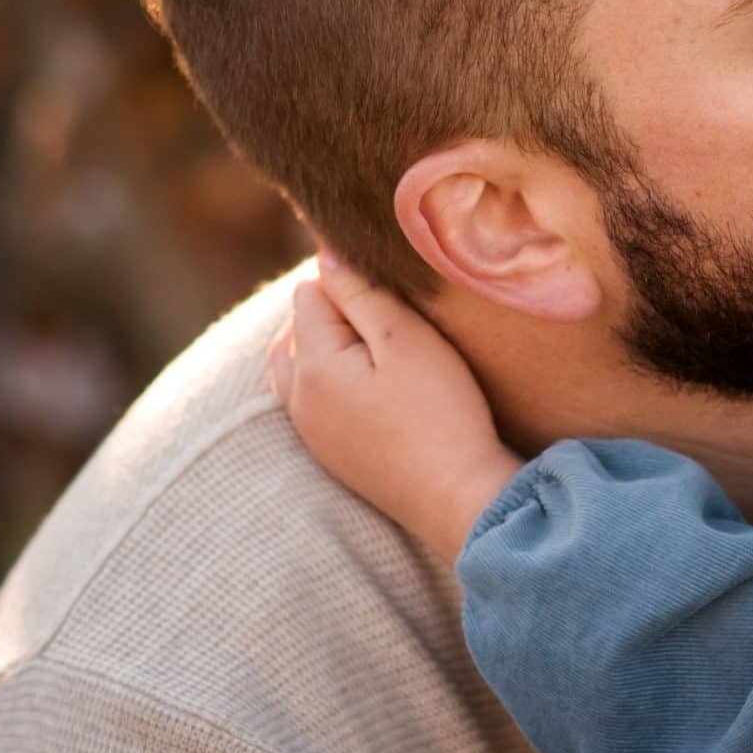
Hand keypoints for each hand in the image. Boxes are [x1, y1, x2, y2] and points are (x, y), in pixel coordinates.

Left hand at [267, 251, 523, 557]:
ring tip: (376, 347)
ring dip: (326, 347)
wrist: (456, 497)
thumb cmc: (440, 413)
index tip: (394, 297)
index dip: (351, 283)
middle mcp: (297, 399)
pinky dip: (329, 380)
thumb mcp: (407, 340)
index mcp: (312, 365)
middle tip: (391, 321)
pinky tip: (370, 386)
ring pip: (297, 366)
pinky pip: (309, 400)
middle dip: (332, 313)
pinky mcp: (329, 454)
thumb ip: (362, 294)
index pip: (310, 293)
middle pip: (296, 329)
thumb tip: (325, 255)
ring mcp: (310, 431)